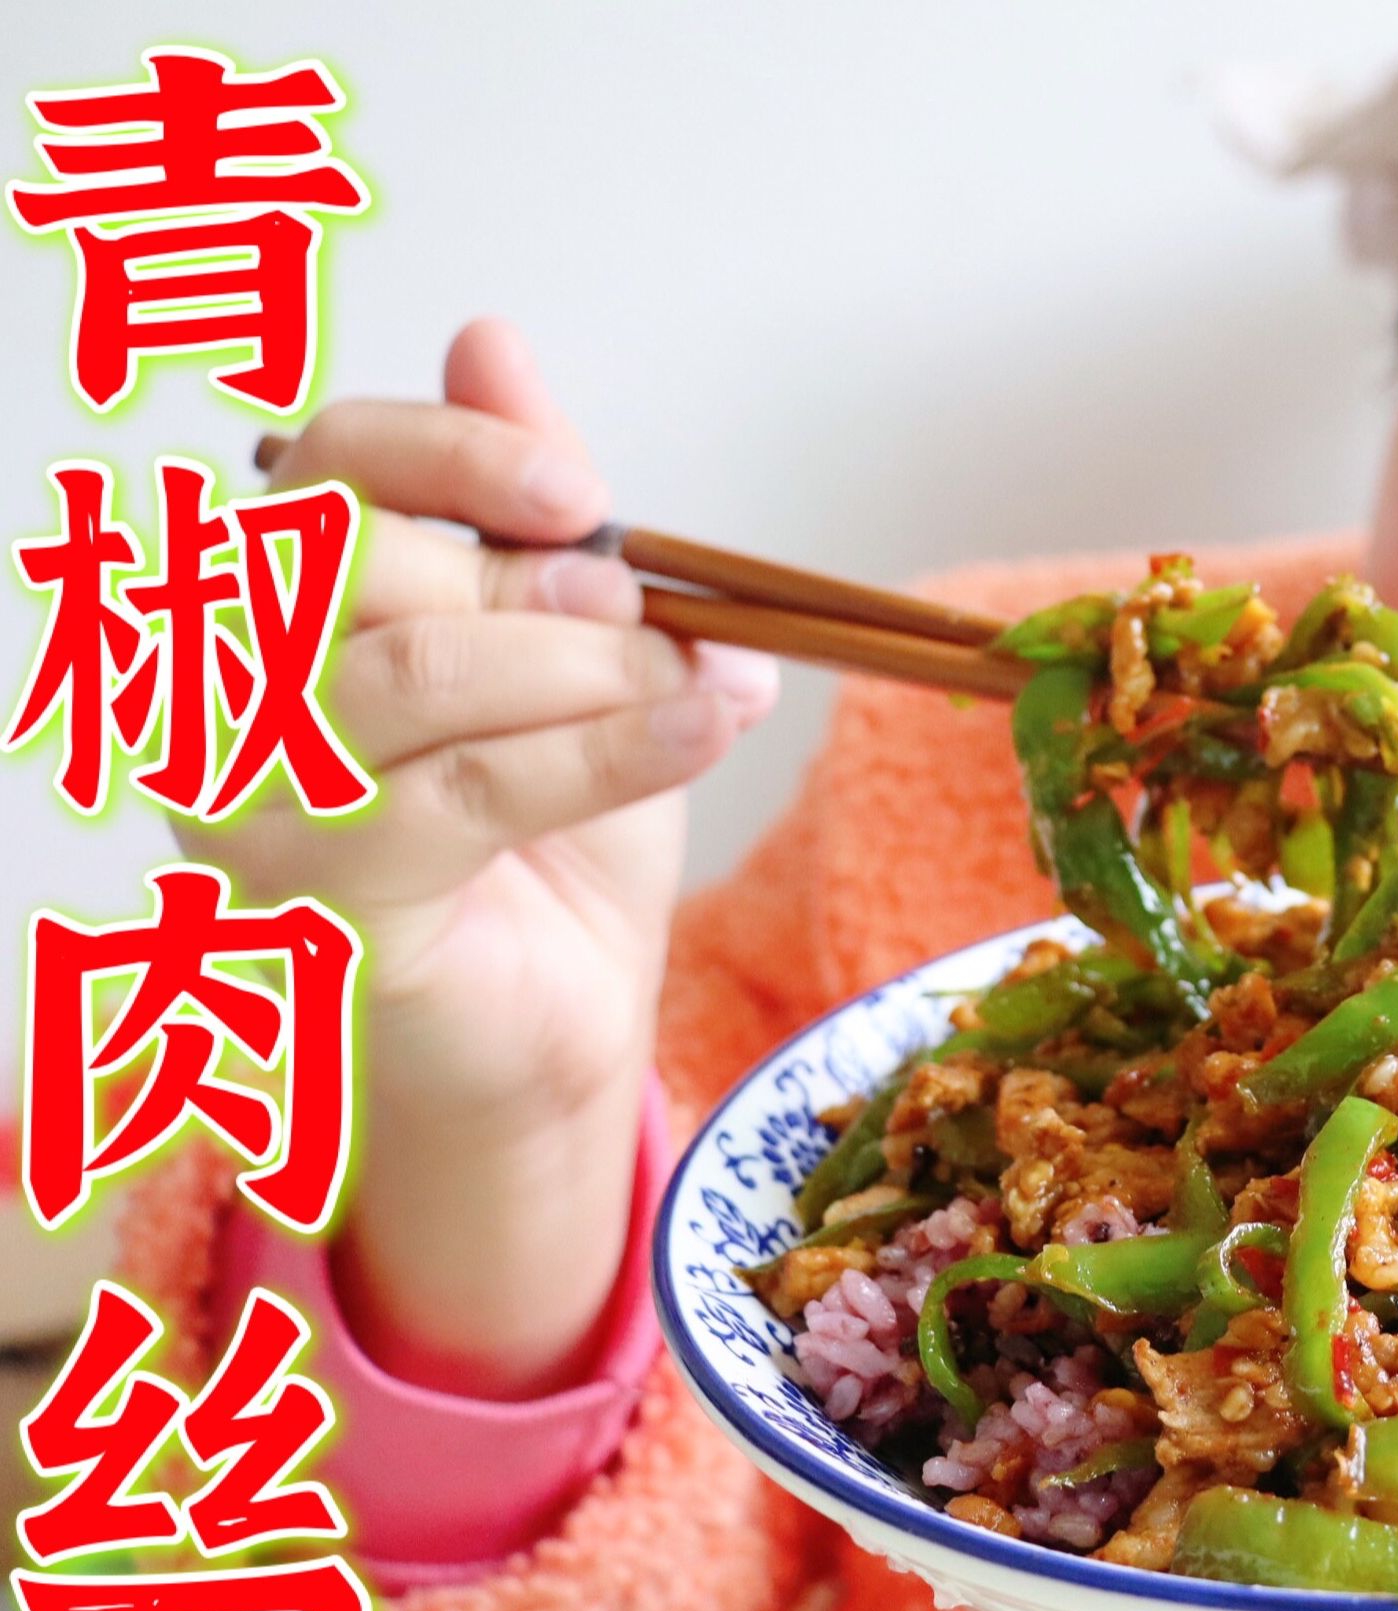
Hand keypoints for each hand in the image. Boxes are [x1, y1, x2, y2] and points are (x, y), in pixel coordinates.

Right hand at [180, 319, 779, 1397]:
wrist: (560, 1014)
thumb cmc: (548, 828)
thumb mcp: (563, 641)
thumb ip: (522, 508)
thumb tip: (489, 340)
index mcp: (277, 599)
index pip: (322, 466)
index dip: (453, 458)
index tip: (584, 495)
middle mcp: (226, 689)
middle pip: (366, 566)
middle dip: (548, 588)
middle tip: (658, 620)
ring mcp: (249, 800)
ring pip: (419, 673)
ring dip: (591, 670)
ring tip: (701, 685)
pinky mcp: (314, 900)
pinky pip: (469, 788)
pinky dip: (609, 748)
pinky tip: (703, 724)